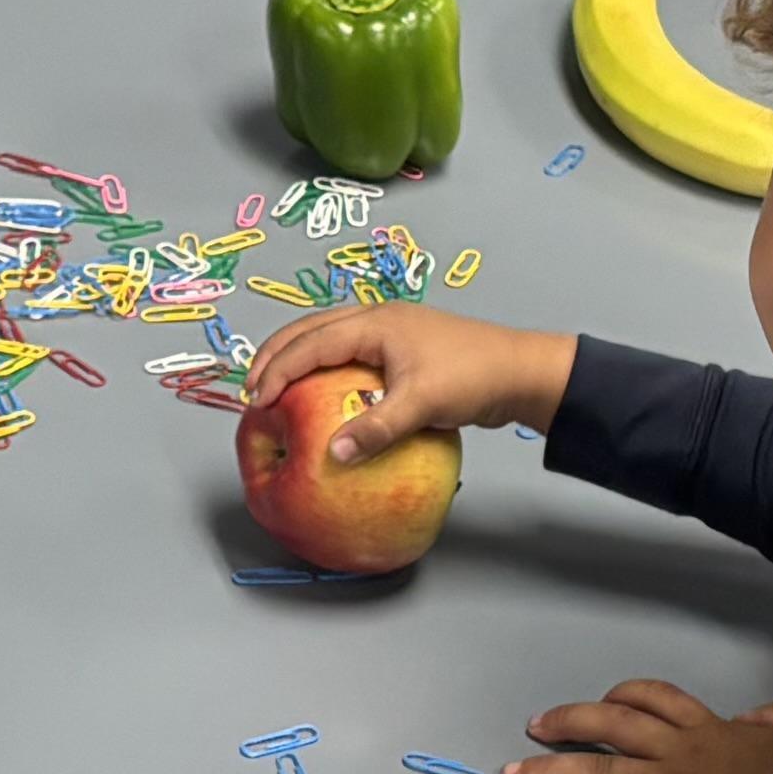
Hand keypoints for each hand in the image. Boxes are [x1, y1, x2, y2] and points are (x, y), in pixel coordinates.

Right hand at [235, 298, 571, 456]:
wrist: (521, 370)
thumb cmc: (475, 377)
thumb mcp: (422, 404)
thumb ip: (377, 428)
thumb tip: (334, 454)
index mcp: (376, 323)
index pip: (311, 343)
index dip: (277, 370)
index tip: (256, 401)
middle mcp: (377, 319)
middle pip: (310, 330)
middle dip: (276, 356)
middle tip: (250, 389)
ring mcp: (390, 333)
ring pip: (328, 338)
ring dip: (299, 359)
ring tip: (275, 388)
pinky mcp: (402, 351)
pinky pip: (350, 355)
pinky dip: (326, 370)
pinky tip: (322, 397)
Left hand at [507, 678, 772, 773]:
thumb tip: (760, 720)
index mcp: (709, 729)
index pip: (658, 699)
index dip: (627, 696)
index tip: (608, 700)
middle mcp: (678, 749)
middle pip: (612, 725)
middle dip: (569, 722)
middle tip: (538, 726)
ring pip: (597, 770)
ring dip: (549, 772)